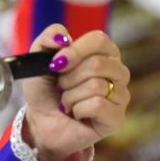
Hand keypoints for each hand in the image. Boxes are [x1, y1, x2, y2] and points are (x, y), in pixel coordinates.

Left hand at [22, 24, 130, 160]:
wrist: (41, 121)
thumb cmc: (45, 89)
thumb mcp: (38, 59)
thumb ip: (48, 39)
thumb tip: (62, 39)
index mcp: (102, 52)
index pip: (99, 40)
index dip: (76, 50)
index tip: (56, 63)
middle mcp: (117, 71)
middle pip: (97, 64)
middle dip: (68, 78)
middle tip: (60, 86)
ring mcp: (120, 95)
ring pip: (96, 85)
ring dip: (70, 95)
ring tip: (67, 101)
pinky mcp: (117, 117)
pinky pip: (98, 105)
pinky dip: (77, 109)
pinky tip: (76, 113)